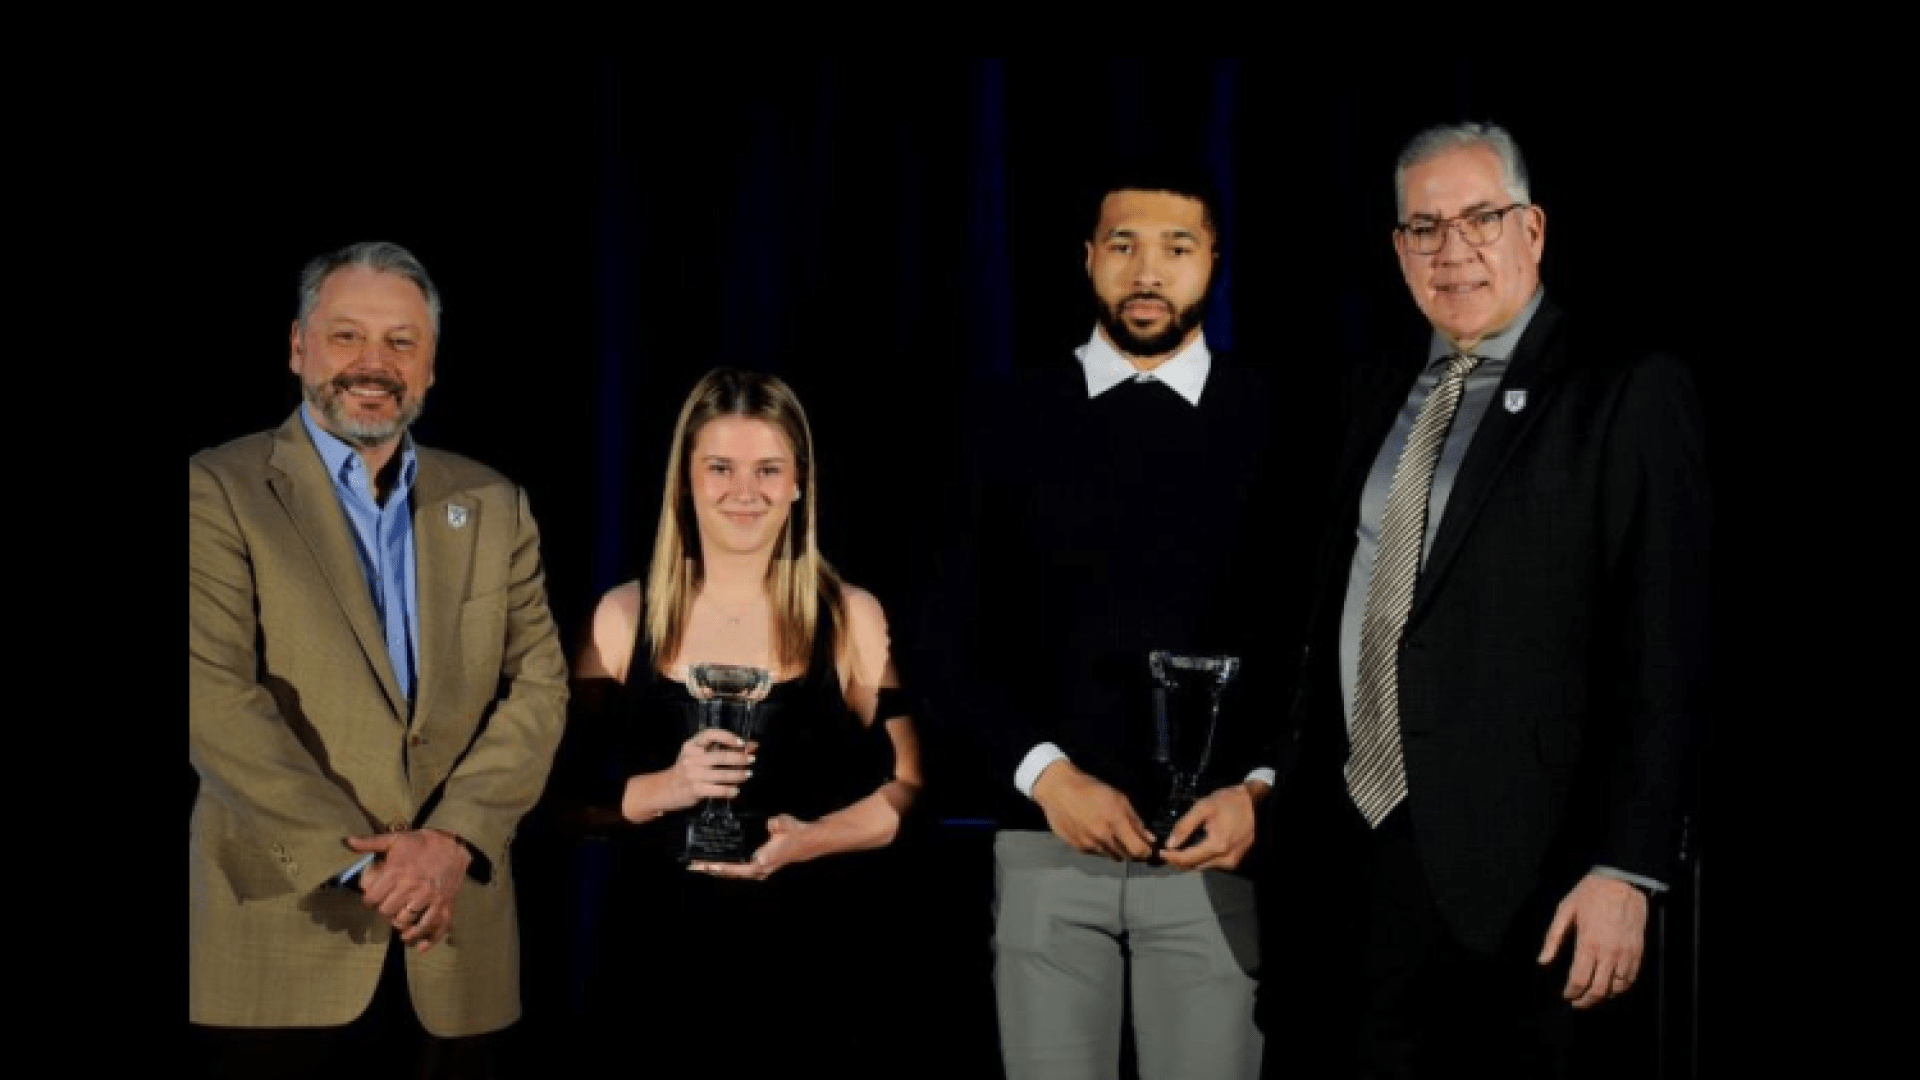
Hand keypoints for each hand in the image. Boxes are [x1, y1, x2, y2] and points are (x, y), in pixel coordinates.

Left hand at [346, 828, 470, 953]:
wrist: (454, 843)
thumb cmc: (421, 843)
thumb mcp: (395, 839)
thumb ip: (370, 843)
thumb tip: (347, 841)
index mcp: (397, 872)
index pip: (372, 899)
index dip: (369, 901)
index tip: (372, 899)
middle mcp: (411, 886)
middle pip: (387, 912)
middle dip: (383, 912)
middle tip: (386, 908)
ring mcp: (429, 897)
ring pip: (406, 922)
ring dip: (400, 925)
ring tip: (398, 922)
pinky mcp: (444, 903)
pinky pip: (434, 926)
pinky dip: (426, 939)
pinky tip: (419, 946)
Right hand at [664, 728, 754, 810]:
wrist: (665, 789)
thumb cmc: (687, 769)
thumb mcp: (699, 755)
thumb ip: (722, 748)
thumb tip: (752, 746)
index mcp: (691, 745)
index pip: (710, 734)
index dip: (727, 737)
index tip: (741, 743)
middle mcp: (691, 758)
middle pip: (720, 756)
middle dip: (740, 758)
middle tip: (752, 759)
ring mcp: (692, 774)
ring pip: (722, 774)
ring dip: (739, 775)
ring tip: (748, 774)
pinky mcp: (695, 790)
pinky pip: (718, 789)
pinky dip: (730, 790)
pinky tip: (736, 790)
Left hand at [691, 813, 814, 880]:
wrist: (807, 840)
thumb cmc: (794, 833)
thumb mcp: (784, 825)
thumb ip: (776, 826)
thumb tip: (768, 833)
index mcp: (763, 863)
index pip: (737, 869)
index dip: (720, 867)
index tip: (706, 865)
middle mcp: (759, 870)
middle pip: (730, 873)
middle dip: (711, 869)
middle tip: (693, 866)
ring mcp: (758, 870)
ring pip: (732, 873)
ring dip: (715, 869)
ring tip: (699, 865)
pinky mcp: (758, 866)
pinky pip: (737, 869)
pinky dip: (725, 867)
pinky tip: (715, 862)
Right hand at [1031, 760, 1154, 860]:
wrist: (1058, 790)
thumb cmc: (1089, 789)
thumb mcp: (1118, 798)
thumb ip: (1135, 820)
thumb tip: (1149, 838)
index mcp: (1115, 821)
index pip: (1138, 850)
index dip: (1146, 852)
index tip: (1148, 849)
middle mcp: (1102, 836)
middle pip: (1126, 856)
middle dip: (1132, 851)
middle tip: (1130, 840)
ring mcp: (1089, 844)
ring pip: (1111, 855)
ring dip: (1115, 849)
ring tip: (1109, 833)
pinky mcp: (1078, 848)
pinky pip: (1096, 853)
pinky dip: (1099, 847)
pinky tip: (1093, 832)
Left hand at [1159, 780, 1262, 871]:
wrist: (1255, 802)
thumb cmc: (1229, 802)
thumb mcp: (1203, 807)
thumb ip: (1185, 826)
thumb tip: (1170, 844)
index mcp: (1217, 846)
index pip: (1188, 859)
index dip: (1171, 857)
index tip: (1160, 852)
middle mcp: (1226, 860)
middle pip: (1195, 867)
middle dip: (1179, 861)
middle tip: (1166, 852)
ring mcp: (1233, 862)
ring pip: (1204, 867)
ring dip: (1190, 860)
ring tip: (1178, 850)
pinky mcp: (1237, 861)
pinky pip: (1214, 864)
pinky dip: (1202, 858)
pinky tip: (1196, 849)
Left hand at [1537, 873, 1648, 1007]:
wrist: (1622, 882)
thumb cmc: (1590, 894)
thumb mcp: (1565, 911)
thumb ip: (1553, 938)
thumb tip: (1542, 961)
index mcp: (1589, 943)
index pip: (1579, 980)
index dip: (1571, 993)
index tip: (1566, 996)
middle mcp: (1609, 953)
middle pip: (1599, 990)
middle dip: (1586, 1002)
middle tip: (1577, 1003)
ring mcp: (1626, 954)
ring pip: (1617, 989)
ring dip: (1604, 998)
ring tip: (1592, 998)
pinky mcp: (1638, 952)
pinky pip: (1631, 979)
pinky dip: (1621, 989)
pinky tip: (1611, 988)